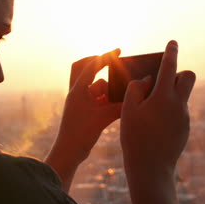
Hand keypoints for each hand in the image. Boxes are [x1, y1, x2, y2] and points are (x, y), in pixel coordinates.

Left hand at [54, 49, 122, 163]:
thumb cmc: (81, 134)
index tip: (119, 50)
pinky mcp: (83, 111)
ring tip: (118, 95)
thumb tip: (135, 95)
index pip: (92, 66)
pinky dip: (106, 99)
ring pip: (94, 86)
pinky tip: (117, 106)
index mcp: (77, 90)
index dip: (106, 57)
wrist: (69, 153)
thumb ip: (120, 105)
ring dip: (106, 88)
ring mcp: (79, 102)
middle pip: (85, 69)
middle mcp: (76, 93)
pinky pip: (96, 98)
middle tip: (113, 62)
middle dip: (98, 64)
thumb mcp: (103, 117)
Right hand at [120, 40, 195, 168]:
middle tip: (162, 81)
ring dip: (170, 94)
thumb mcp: (128, 109)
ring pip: (183, 95)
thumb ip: (136, 88)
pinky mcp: (185, 128)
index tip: (173, 42)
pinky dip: (169, 110)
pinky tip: (155, 125)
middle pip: (189, 76)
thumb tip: (147, 79)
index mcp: (164, 96)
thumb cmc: (135, 136)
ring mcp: (184, 117)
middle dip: (179, 72)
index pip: (170, 67)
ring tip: (150, 110)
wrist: (151, 167)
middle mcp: (179, 104)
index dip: (171, 52)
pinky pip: (179, 111)